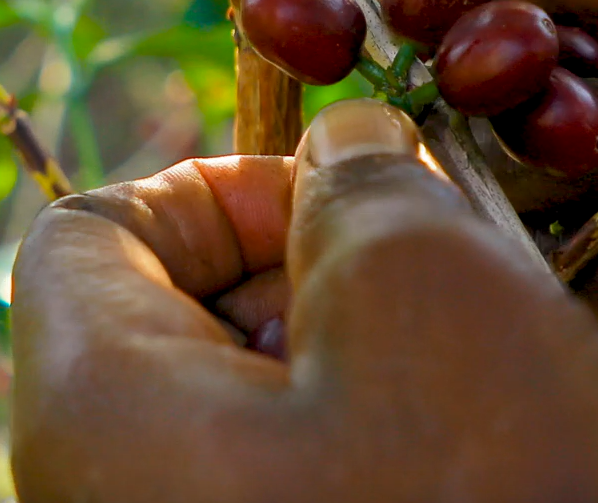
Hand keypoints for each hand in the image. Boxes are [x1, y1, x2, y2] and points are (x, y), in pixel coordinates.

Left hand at [11, 99, 597, 502]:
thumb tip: (345, 144)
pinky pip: (309, 448)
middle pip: (183, 307)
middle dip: (311, 255)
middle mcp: (120, 497)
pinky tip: (466, 417)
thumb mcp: (420, 279)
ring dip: (365, 328)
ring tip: (465, 347)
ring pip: (261, 379)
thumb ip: (359, 176)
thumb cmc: (491, 498)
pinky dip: (381, 401)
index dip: (211, 185)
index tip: (330, 192)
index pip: (93, 236)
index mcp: (101, 416)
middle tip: (426, 258)